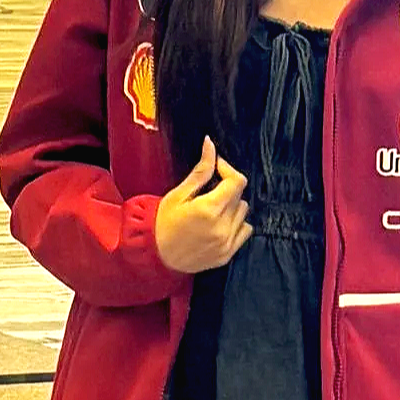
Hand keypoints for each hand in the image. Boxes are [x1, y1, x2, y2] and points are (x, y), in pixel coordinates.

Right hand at [154, 137, 252, 273]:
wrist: (155, 255)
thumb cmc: (162, 222)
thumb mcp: (179, 194)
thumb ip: (200, 171)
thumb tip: (210, 144)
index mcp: (209, 209)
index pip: (237, 182)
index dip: (228, 170)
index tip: (217, 168)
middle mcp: (222, 227)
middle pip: (240, 197)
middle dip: (227, 189)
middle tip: (208, 192)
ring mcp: (226, 243)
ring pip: (244, 213)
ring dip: (232, 207)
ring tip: (212, 210)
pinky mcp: (228, 255)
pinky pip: (245, 231)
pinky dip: (236, 224)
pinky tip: (219, 224)